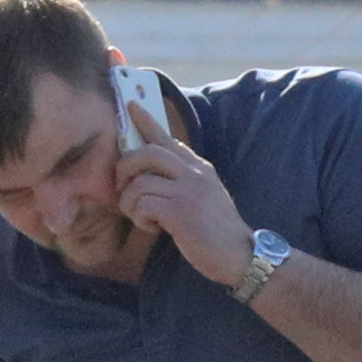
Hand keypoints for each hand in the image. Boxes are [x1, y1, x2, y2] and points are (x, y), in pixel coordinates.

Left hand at [114, 126, 252, 288]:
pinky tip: (152, 227)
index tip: (131, 106)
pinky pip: (143, 204)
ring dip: (130, 203)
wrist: (240, 256)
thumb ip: (182, 182)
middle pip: (147, 153)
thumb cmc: (217, 233)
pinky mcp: (180, 211)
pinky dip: (140, 218)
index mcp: (199, 168)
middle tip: (122, 187)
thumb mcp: (204, 197)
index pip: (168, 138)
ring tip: (141, 217)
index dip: (146, 121)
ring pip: (139, 182)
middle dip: (125, 168)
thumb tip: (149, 177)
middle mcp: (194, 173)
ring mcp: (187, 191)